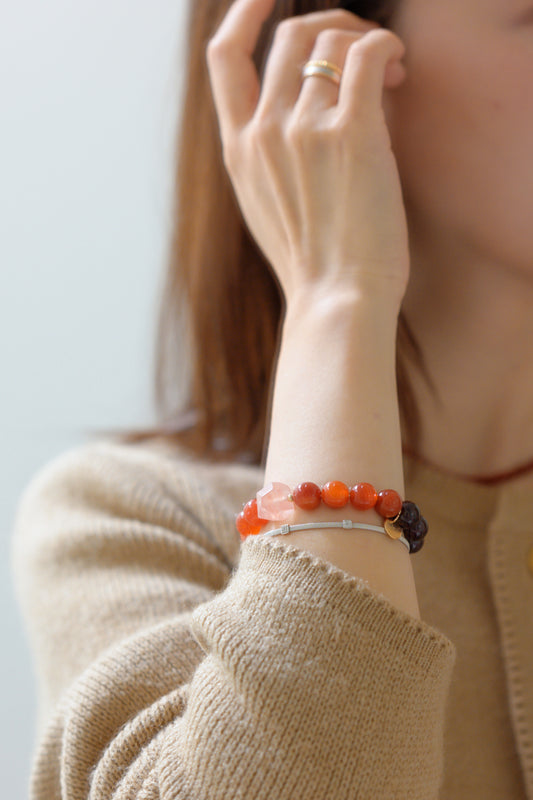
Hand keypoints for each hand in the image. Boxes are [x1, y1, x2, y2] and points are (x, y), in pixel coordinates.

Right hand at [206, 0, 409, 308]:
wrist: (336, 300)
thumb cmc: (313, 265)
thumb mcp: (268, 208)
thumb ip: (271, 157)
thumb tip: (308, 105)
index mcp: (238, 149)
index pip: (223, 57)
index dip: (244, 12)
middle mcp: (263, 131)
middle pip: (290, 36)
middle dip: (331, 27)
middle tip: (365, 53)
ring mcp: (302, 130)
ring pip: (331, 42)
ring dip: (366, 41)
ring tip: (391, 74)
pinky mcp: (351, 134)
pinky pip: (367, 53)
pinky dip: (387, 47)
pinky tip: (398, 68)